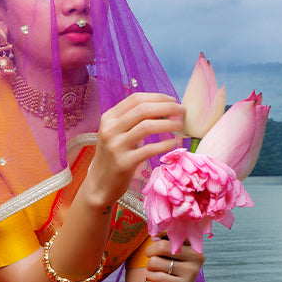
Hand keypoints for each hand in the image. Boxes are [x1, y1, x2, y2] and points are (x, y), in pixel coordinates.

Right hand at [82, 93, 184, 209]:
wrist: (99, 184)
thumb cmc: (114, 156)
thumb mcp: (116, 133)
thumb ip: (133, 120)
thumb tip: (164, 109)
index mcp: (108, 118)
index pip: (135, 99)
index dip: (157, 97)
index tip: (173, 100)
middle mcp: (110, 129)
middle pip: (143, 110)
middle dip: (167, 108)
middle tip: (182, 111)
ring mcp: (116, 146)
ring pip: (147, 126)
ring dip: (168, 124)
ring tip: (180, 126)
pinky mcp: (124, 163)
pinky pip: (149, 149)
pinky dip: (165, 144)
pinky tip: (174, 143)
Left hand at [138, 236, 204, 281]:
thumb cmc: (171, 271)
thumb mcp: (171, 254)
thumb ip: (166, 241)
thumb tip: (155, 235)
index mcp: (195, 246)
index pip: (173, 233)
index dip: (159, 236)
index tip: (156, 240)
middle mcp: (197, 257)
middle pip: (162, 246)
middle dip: (150, 252)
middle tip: (151, 258)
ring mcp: (192, 272)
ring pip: (155, 262)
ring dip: (150, 267)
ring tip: (157, 271)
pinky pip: (156, 276)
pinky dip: (151, 277)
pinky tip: (157, 280)